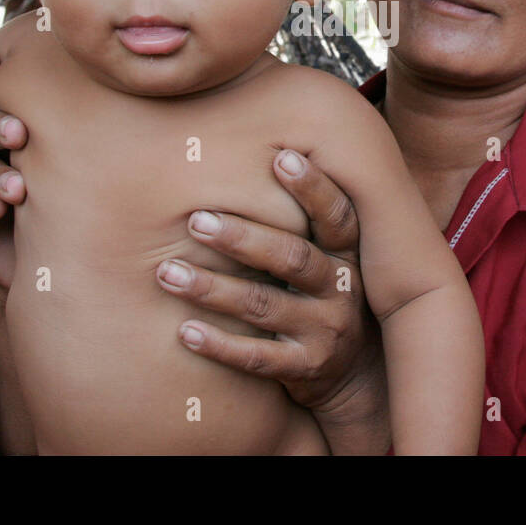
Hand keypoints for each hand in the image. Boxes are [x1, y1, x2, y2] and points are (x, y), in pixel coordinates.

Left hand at [156, 149, 389, 454]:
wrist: (357, 374)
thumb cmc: (324, 296)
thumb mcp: (330, 259)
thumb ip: (304, 221)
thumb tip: (265, 150)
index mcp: (346, 254)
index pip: (336, 216)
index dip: (313, 187)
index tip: (281, 155)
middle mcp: (341, 290)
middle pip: (291, 258)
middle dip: (242, 238)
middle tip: (195, 219)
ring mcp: (325, 332)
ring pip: (264, 306)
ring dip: (213, 289)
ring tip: (167, 273)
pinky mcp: (306, 369)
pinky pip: (257, 358)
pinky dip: (219, 345)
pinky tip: (184, 331)